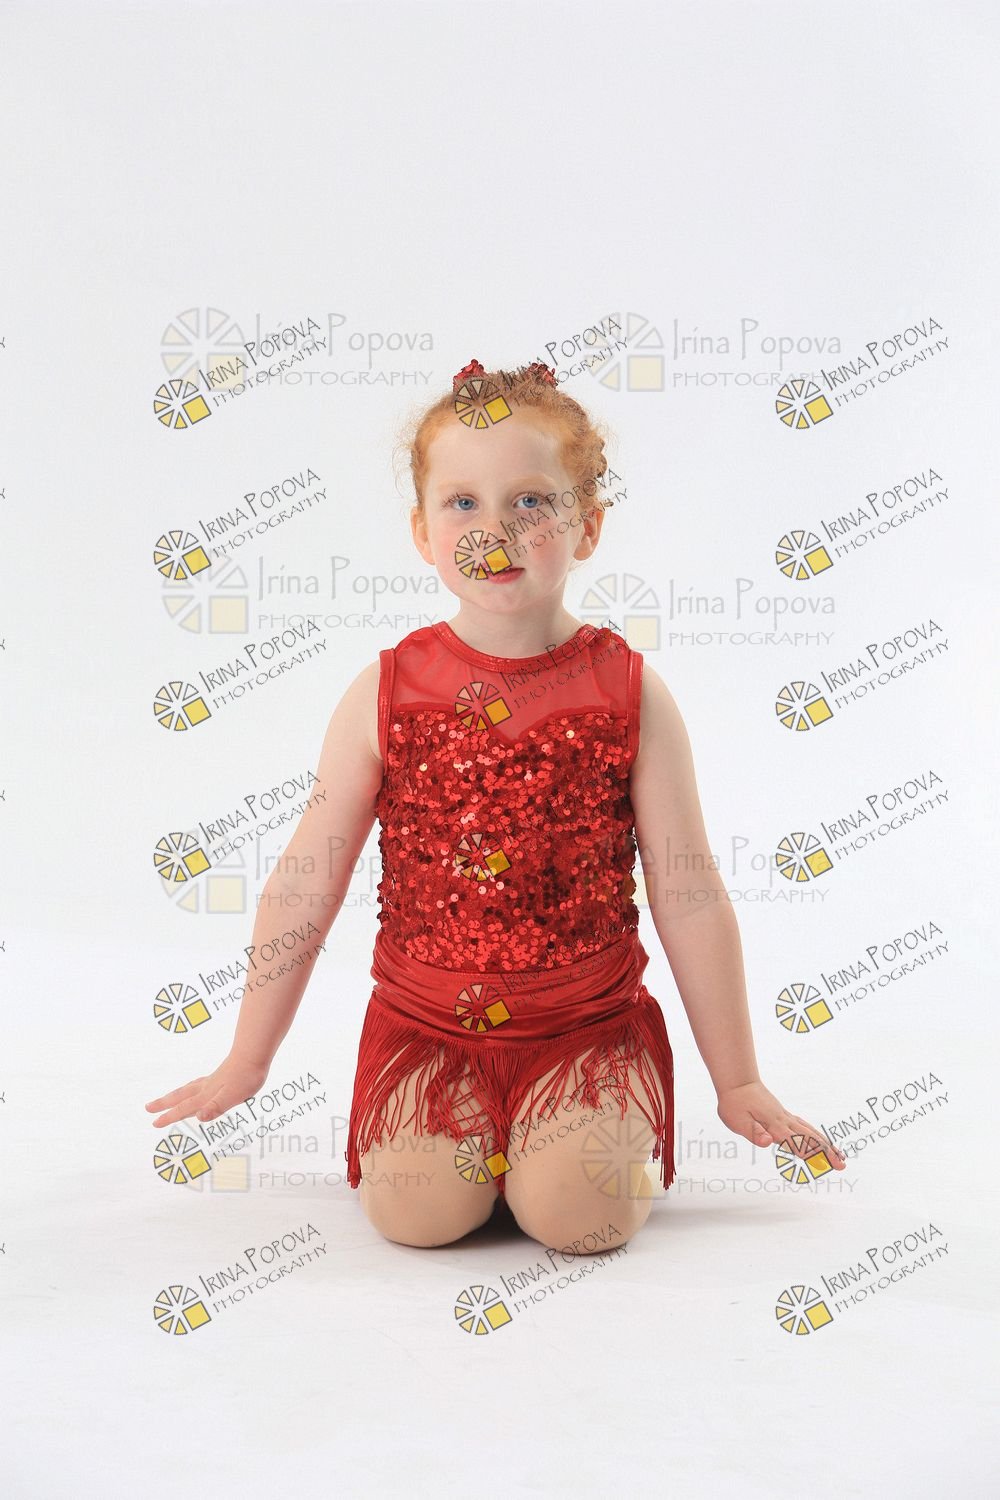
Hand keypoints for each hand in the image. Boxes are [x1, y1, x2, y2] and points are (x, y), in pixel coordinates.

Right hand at [145, 1053, 269, 1129]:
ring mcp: (211, 1081)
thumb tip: (198, 1117)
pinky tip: (194, 1088)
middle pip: (180, 1096)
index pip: (185, 1108)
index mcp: (207, 1095)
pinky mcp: (219, 1076)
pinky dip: (189, 1088)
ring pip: (187, 1089)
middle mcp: (205, 1088)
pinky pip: (197, 1084)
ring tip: (164, 1099)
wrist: (254, 1054)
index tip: (154, 1123)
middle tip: (147, 1107)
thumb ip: (215, 1107)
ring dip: (174, 1096)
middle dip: (163, 1104)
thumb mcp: (233, 1096)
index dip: (170, 1116)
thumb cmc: (246, 1077)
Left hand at [717, 1080, 846, 1169]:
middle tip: (842, 1165)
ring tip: (840, 1156)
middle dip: (826, 1152)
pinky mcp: (784, 1115)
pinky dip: (816, 1135)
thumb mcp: (737, 1121)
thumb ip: (753, 1133)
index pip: (795, 1142)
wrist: (737, 1082)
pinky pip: (804, 1127)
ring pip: (810, 1131)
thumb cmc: (734, 1103)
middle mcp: (784, 1120)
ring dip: (825, 1145)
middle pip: (809, 1138)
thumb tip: (767, 1142)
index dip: (811, 1155)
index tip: (826, 1165)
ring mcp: (786, 1117)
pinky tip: (822, 1142)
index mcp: (773, 1125)